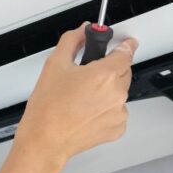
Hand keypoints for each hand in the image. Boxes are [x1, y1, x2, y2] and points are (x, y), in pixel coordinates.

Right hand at [13, 23, 136, 166]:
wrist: (45, 141)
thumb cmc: (48, 109)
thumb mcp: (55, 64)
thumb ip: (72, 41)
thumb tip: (82, 32)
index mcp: (105, 74)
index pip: (126, 52)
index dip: (125, 45)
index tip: (128, 43)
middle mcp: (116, 93)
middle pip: (123, 72)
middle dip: (109, 70)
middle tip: (87, 77)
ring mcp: (118, 112)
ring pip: (119, 93)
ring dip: (107, 91)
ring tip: (82, 98)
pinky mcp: (117, 128)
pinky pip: (117, 112)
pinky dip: (106, 109)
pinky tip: (86, 111)